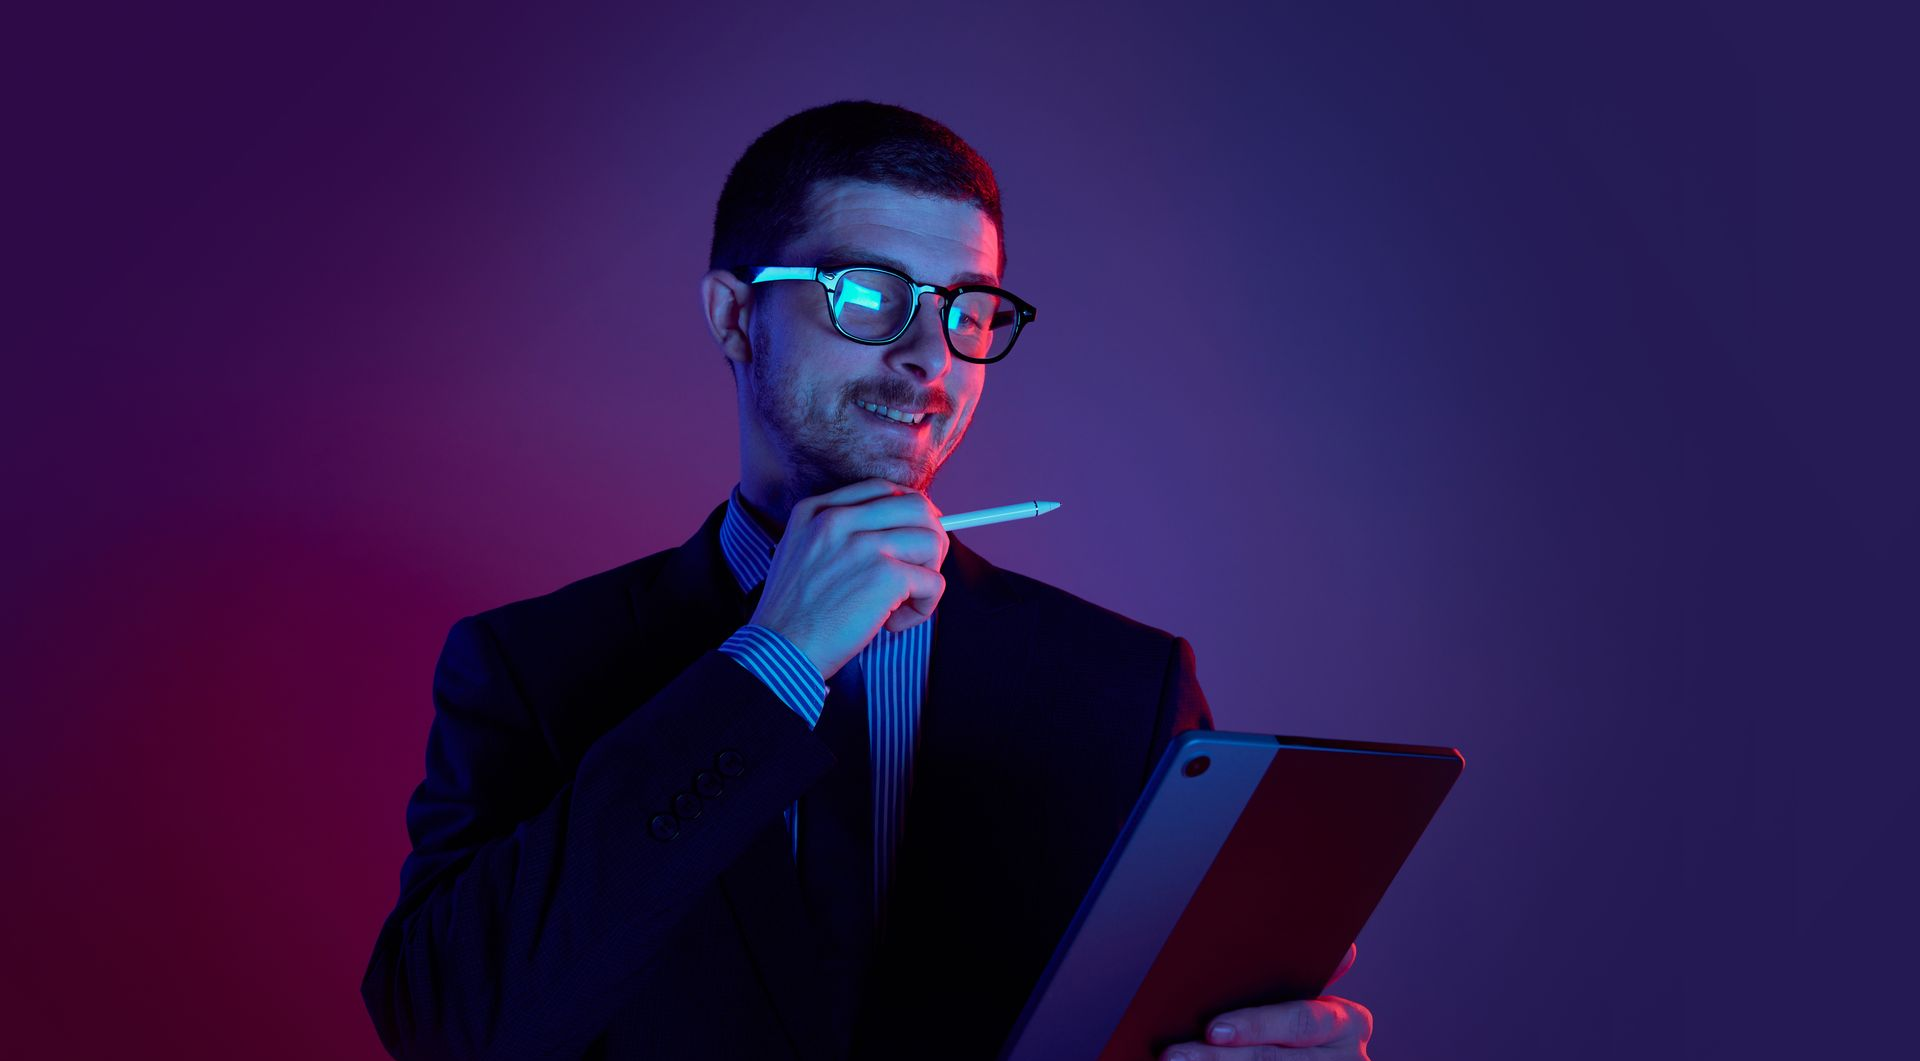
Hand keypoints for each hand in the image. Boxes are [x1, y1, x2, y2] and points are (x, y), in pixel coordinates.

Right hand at [748, 477, 947, 681]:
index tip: (913, 535)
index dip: (908, 512)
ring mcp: (865, 545)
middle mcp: (840, 520)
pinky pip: (934, 582)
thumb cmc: (792, 616)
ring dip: (928, 576)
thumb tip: (898, 533)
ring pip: (933, 541)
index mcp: (817, 511)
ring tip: (900, 603)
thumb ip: (838, 536)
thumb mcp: (800, 554)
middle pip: (918, 506)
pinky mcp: (884, 575)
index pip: (882, 489)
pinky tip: (893, 623)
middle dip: (930, 540)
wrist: (778, 651)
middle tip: (918, 572)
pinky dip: (923, 608)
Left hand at [1158, 943, 1371, 1059]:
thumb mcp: (1315, 1003)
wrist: (1307, 1057)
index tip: (1213, 1029)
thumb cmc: (1302, 1028)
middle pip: (1274, 1060)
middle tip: (1175, 1055)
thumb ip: (1310, 978)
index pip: (1301, 1022)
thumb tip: (1338, 946)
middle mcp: (1347, 1058)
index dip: (1256, 1026)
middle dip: (1219, 1058)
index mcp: (1349, 1022)